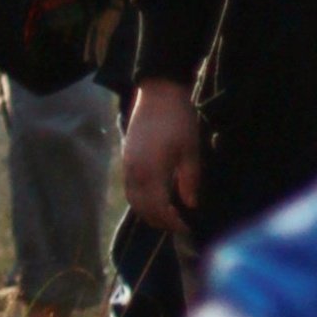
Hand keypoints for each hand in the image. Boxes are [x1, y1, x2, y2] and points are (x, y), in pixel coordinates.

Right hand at [122, 79, 200, 234]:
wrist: (158, 91)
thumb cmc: (178, 120)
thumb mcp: (190, 151)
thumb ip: (189, 181)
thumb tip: (190, 205)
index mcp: (150, 172)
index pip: (158, 210)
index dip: (172, 223)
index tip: (188, 225)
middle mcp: (134, 172)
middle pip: (142, 209)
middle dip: (160, 221)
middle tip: (179, 222)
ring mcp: (127, 163)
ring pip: (133, 199)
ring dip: (148, 211)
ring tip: (168, 212)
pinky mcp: (126, 156)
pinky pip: (130, 187)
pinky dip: (141, 198)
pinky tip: (157, 195)